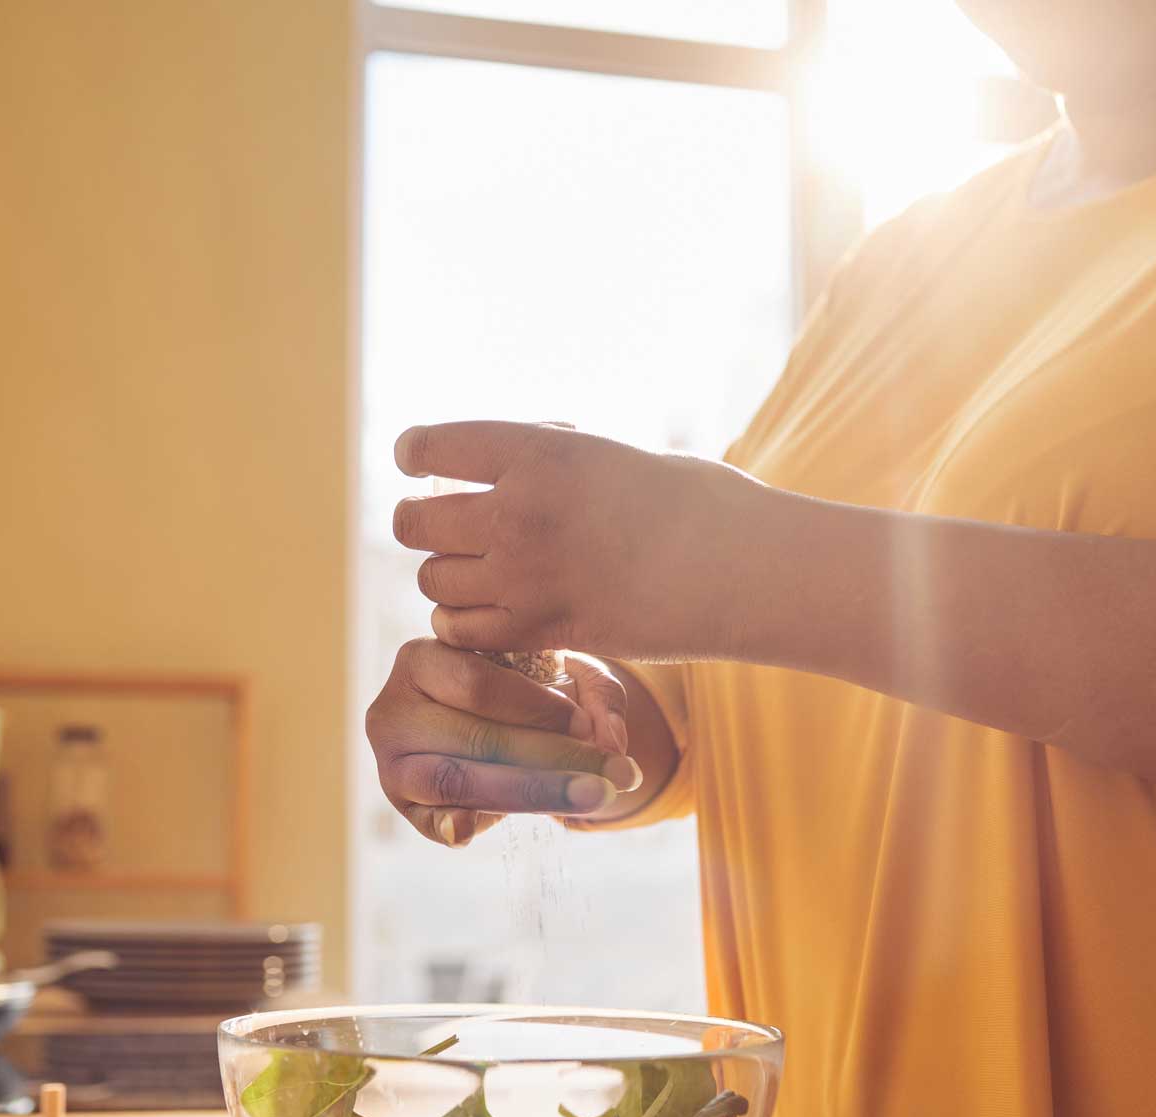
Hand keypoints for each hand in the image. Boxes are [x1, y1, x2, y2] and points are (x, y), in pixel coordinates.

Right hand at [365, 638, 640, 847]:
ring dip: (530, 794)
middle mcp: (393, 709)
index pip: (478, 686)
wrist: (490, 725)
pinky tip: (478, 830)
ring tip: (593, 798)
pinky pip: (430, 822)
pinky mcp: (401, 805)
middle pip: (474, 738)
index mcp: (422, 658)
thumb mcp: (561, 677)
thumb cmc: (522, 691)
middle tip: (616, 776)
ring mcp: (390, 761)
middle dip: (551, 758)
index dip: (538, 709)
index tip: (589, 726)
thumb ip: (596, 698)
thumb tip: (609, 740)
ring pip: (457, 781)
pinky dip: (457, 826)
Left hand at [391, 421, 770, 661]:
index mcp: (537, 453)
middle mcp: (518, 514)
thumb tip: (513, 453)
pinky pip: (462, 631)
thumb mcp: (616, 453)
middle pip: (417, 522)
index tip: (414, 458)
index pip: (433, 446)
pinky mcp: (542, 631)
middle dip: (419, 520)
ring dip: (445, 576)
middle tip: (431, 522)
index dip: (415, 451)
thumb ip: (554, 454)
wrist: (741, 568)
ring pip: (434, 581)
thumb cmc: (695, 502)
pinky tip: (487, 613)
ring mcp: (525, 578)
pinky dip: (463, 623)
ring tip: (469, 573)